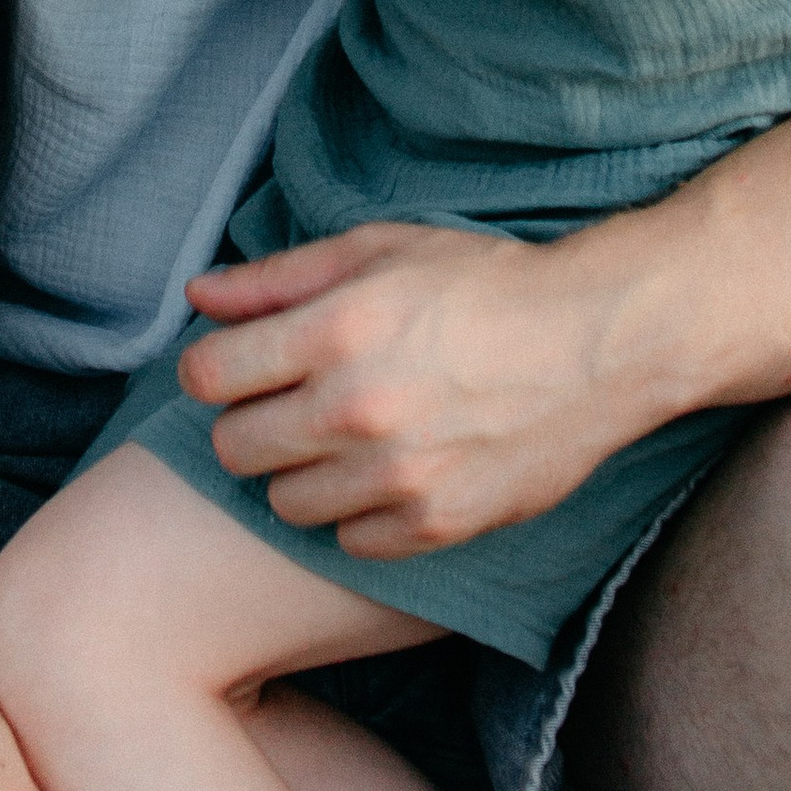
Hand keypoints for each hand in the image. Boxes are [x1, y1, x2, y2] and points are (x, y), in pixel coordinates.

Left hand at [177, 221, 666, 555]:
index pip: (208, 376)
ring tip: (341, 434)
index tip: (235, 364)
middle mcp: (356, 408)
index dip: (211, 368)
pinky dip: (356, 512)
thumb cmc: (479, 283)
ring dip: (300, 471)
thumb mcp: (375, 250)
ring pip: (285, 503)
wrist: (593, 342)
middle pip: (235, 447)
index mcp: (333, 330)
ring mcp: (398, 475)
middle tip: (287, 401)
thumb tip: (197, 298)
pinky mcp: (437, 524)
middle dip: (248, 421)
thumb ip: (277, 277)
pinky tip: (385, 470)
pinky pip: (349, 540)